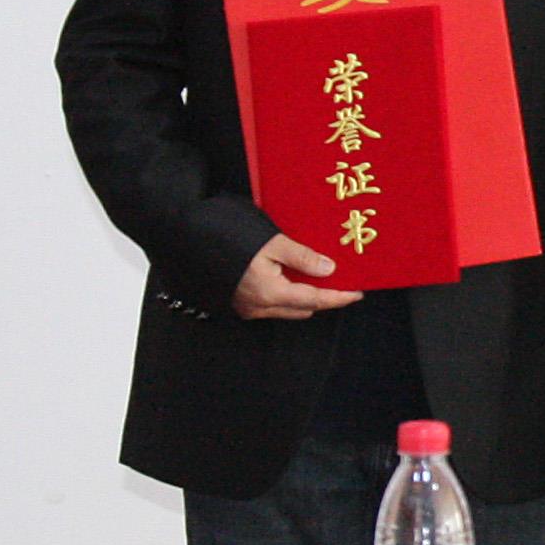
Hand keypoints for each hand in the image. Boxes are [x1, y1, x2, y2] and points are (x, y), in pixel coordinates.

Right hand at [231, 233, 363, 318]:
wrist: (188, 237)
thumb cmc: (228, 236)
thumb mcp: (272, 243)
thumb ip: (302, 258)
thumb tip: (328, 270)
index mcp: (270, 293)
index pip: (314, 300)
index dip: (338, 297)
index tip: (357, 293)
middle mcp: (258, 307)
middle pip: (302, 308)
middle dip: (323, 297)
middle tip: (340, 280)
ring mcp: (246, 307)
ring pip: (286, 307)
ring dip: (304, 295)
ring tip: (319, 275)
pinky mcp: (238, 301)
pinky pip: (271, 303)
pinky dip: (287, 293)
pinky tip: (292, 275)